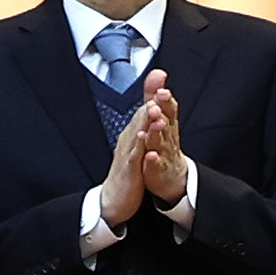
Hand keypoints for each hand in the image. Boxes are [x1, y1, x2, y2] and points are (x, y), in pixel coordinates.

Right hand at [97, 71, 181, 228]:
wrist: (115, 199)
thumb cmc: (128, 172)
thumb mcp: (138, 147)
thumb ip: (145, 127)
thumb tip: (151, 107)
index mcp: (133, 133)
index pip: (144, 109)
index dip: (152, 92)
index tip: (161, 75)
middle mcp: (129, 139)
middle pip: (140, 116)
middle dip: (150, 100)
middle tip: (160, 83)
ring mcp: (128, 153)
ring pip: (137, 133)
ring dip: (146, 120)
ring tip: (154, 107)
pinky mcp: (129, 170)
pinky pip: (134, 157)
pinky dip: (139, 147)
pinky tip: (143, 138)